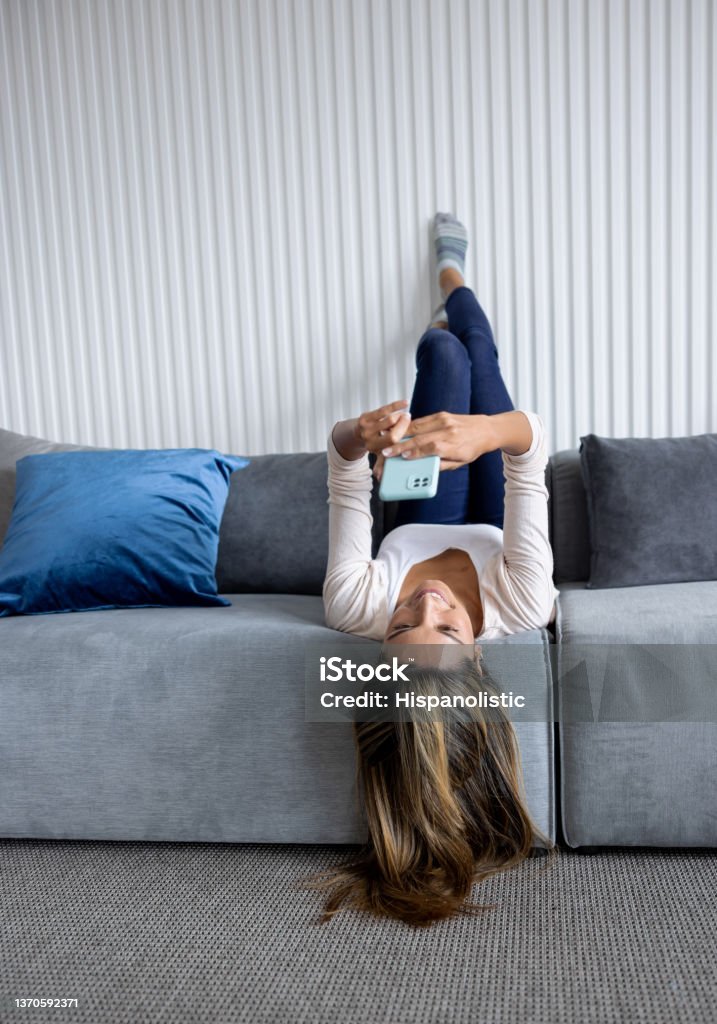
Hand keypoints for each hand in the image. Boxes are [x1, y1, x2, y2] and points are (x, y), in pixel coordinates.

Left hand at [331, 399, 411, 462]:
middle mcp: (370, 440)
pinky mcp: (366, 416)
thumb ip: (386, 464)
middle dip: (404, 427)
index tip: (415, 436)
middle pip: (392, 434)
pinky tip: (405, 403)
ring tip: (406, 416)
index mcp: (376, 450)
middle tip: (410, 422)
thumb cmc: (374, 444)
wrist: (357, 434)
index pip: (393, 447)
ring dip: (400, 416)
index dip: (405, 441)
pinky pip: (384, 409)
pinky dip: (396, 405)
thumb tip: (386, 478)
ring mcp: (367, 428)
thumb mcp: (380, 455)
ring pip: (389, 420)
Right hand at [380, 412, 496, 469]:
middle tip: (387, 451)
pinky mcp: (441, 414)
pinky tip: (400, 432)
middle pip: (420, 438)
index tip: (401, 457)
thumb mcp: (460, 462)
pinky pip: (422, 420)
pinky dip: (410, 426)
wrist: (486, 429)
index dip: (414, 452)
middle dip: (400, 445)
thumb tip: (423, 468)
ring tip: (388, 441)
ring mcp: (444, 420)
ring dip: (401, 434)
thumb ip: (441, 465)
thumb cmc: (473, 448)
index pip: (431, 448)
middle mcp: (448, 431)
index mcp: (454, 445)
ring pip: (418, 427)